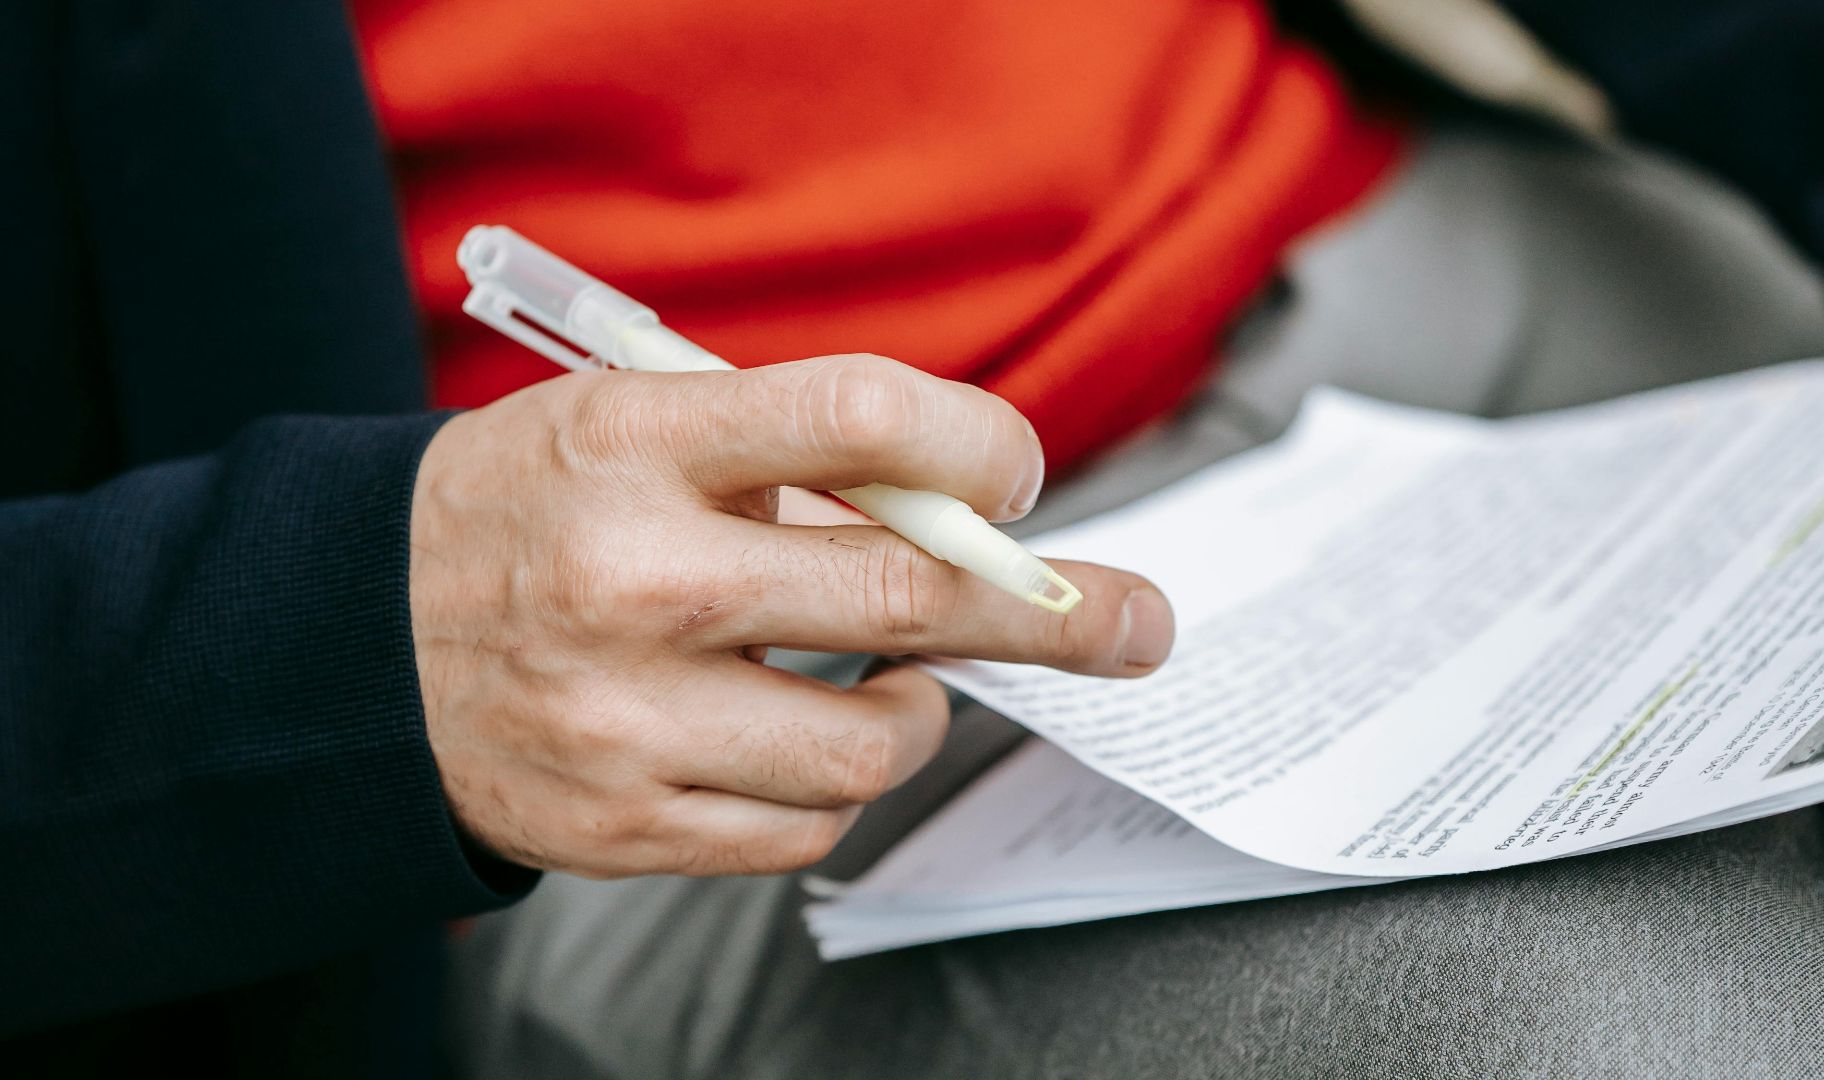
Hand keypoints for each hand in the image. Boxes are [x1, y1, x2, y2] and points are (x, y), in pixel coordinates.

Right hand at [408, 354, 1173, 878]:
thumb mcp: (632, 429)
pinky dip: (836, 782)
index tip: (1020, 479)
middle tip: (1135, 622)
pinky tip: (810, 740)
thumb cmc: (530, 513)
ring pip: (871, 740)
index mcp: (639, 443)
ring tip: (906, 681)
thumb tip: (976, 517)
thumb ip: (792, 459)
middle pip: (908, 592)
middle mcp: (637, 577)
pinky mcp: (623, 824)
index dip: (980, 446)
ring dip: (920, 709)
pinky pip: (803, 824)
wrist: (347, 646)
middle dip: (1055, 612)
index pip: (863, 416)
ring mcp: (628, 715)